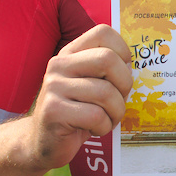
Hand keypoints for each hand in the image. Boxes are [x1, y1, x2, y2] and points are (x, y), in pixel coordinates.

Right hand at [25, 24, 131, 170]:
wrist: (43, 142)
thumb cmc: (77, 113)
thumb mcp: (91, 85)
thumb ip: (109, 70)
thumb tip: (132, 65)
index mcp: (70, 53)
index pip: (103, 33)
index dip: (123, 53)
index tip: (120, 75)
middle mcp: (59, 64)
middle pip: (108, 60)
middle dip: (124, 85)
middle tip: (116, 101)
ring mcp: (53, 86)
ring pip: (105, 92)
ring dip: (115, 113)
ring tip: (105, 119)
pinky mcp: (53, 110)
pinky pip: (96, 116)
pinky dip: (103, 127)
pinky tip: (92, 130)